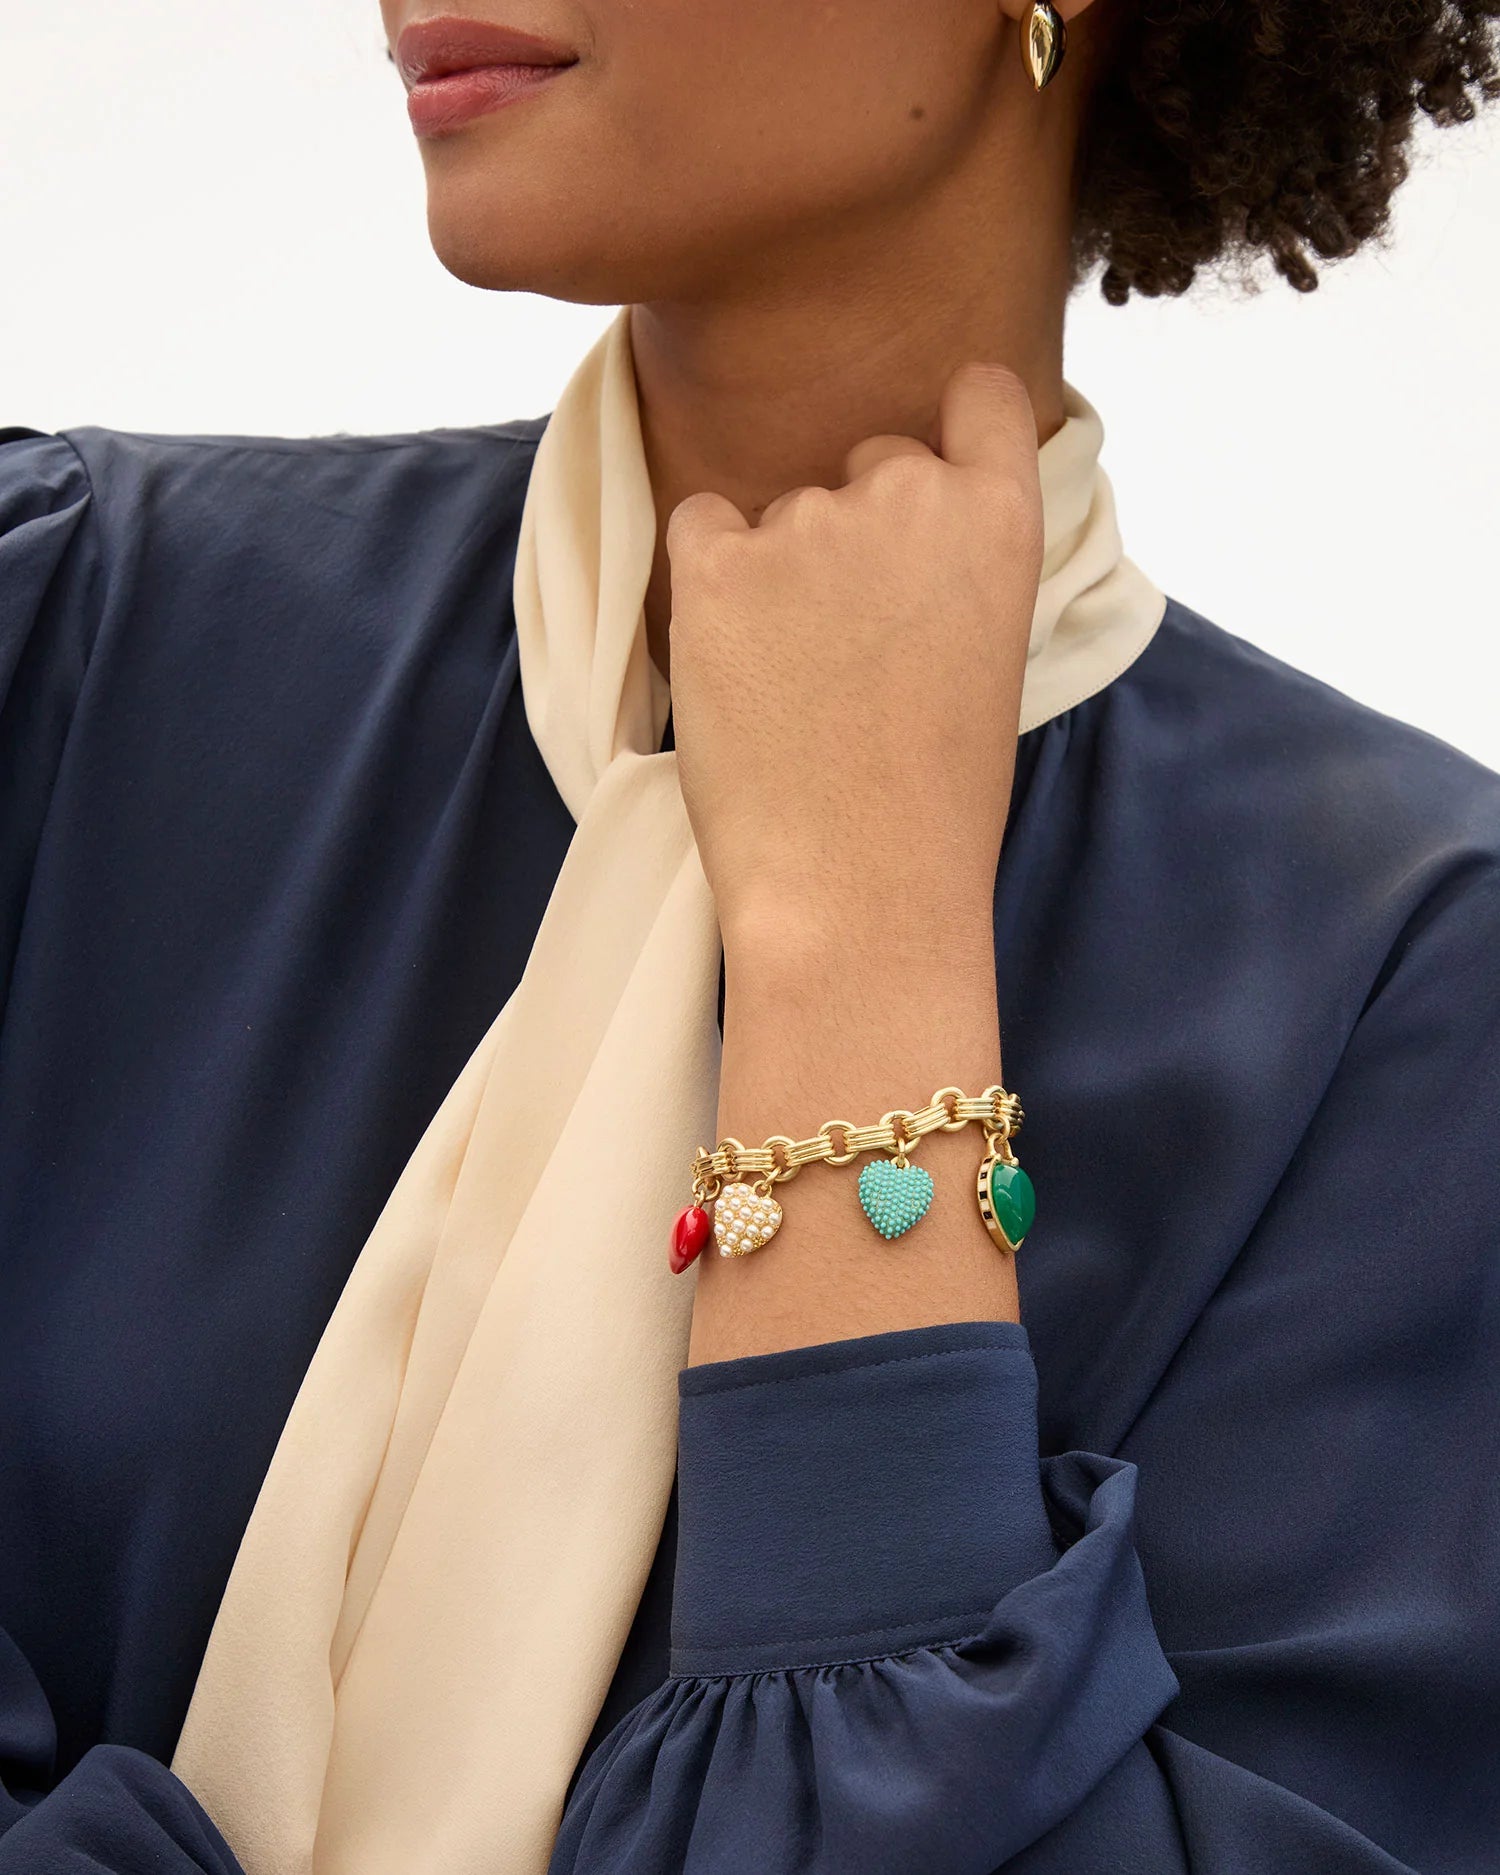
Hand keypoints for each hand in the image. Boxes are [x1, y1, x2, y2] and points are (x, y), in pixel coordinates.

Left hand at [665, 362, 1044, 955]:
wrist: (859, 887)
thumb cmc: (934, 801)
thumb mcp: (988, 655)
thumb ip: (955, 566)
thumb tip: (900, 539)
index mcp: (999, 519)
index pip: (982, 397)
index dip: (952, 427)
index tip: (935, 463)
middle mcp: (908, 494)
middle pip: (871, 460)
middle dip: (857, 528)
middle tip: (852, 641)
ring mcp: (807, 522)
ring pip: (781, 508)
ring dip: (779, 569)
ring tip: (797, 684)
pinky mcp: (716, 563)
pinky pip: (700, 529)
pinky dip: (709, 581)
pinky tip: (737, 663)